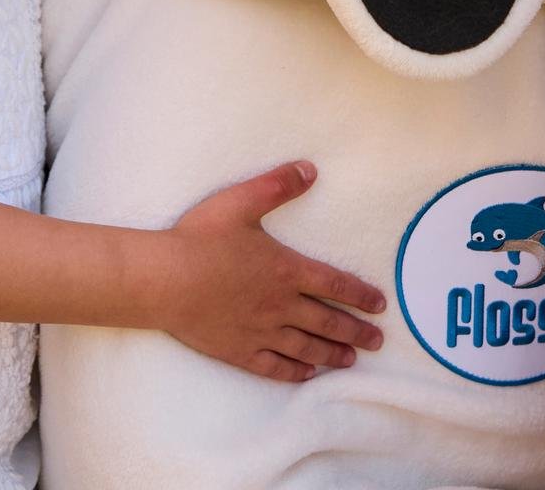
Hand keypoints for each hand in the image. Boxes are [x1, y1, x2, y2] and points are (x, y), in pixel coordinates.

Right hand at [159, 161, 388, 381]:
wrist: (164, 279)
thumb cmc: (200, 238)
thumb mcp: (240, 202)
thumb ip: (277, 186)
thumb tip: (311, 169)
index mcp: (286, 269)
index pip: (335, 285)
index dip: (361, 296)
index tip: (380, 306)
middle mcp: (280, 305)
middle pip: (328, 322)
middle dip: (356, 332)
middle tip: (377, 342)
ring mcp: (260, 331)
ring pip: (306, 348)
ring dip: (332, 355)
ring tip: (350, 361)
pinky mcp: (239, 350)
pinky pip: (274, 366)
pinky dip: (295, 372)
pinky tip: (306, 375)